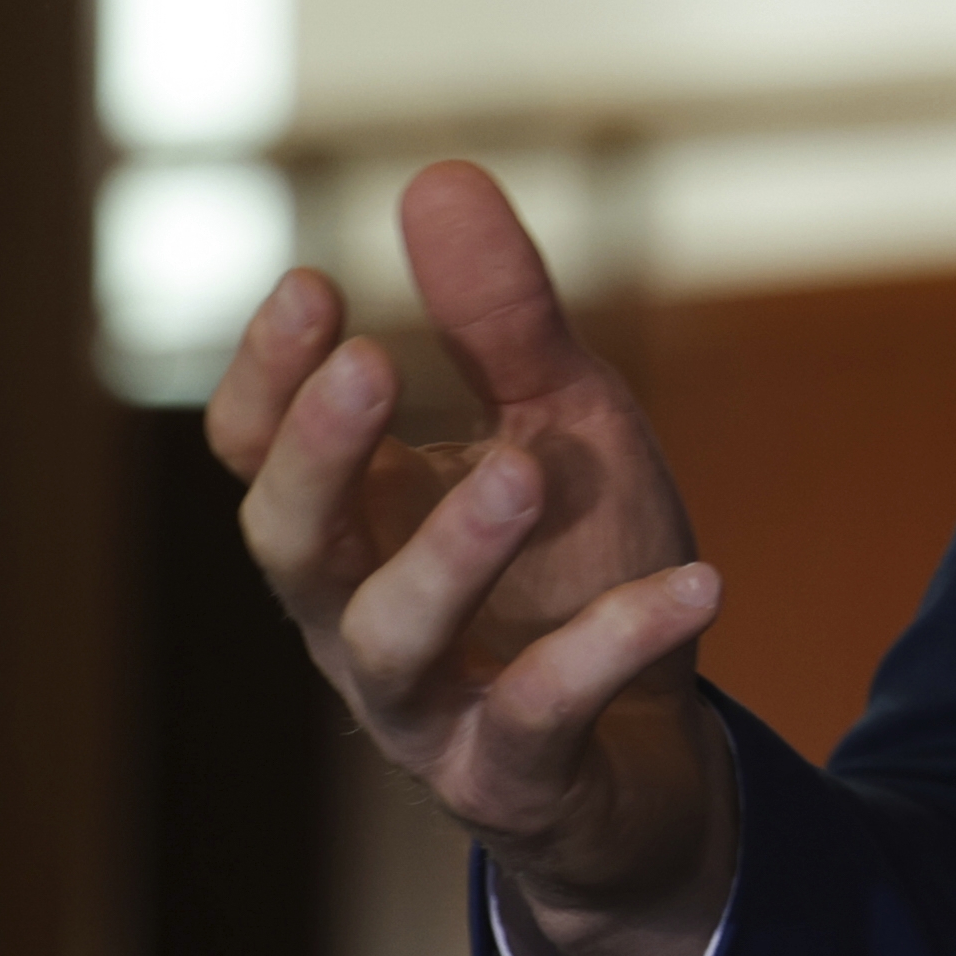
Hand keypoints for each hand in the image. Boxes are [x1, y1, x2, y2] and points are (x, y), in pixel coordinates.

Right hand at [206, 160, 740, 955]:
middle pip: (289, 546)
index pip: (255, 455)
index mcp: (356, 526)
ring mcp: (430, 712)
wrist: (652, 756)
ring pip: (392, 644)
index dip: (267, 378)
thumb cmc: (575, 573)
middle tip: (370, 364)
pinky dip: (613, 647)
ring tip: (520, 471)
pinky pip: (540, 720)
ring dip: (449, 554)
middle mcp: (361, 621)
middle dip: (318, 457)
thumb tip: (438, 173)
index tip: (315, 285)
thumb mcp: (560, 426)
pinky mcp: (517, 782)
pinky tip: (700, 580)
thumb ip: (501, 320)